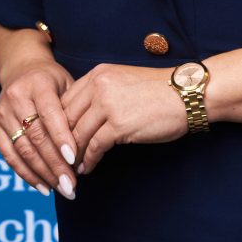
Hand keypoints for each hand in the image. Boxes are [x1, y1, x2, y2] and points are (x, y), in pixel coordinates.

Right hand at [0, 58, 80, 199]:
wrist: (22, 68)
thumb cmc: (52, 80)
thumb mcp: (67, 83)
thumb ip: (73, 108)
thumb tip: (87, 143)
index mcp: (38, 84)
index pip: (50, 115)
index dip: (61, 139)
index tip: (74, 160)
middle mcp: (16, 97)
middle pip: (36, 137)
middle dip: (55, 164)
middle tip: (71, 185)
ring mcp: (3, 112)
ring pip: (22, 150)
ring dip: (43, 174)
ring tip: (62, 189)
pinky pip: (9, 155)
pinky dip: (26, 174)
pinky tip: (43, 186)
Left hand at [59, 63, 188, 174]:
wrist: (186, 93)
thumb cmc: (157, 91)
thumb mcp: (122, 83)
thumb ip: (100, 94)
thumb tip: (81, 119)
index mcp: (98, 74)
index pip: (65, 101)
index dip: (57, 124)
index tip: (56, 141)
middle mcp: (99, 85)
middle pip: (66, 118)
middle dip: (60, 143)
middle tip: (58, 160)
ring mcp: (108, 104)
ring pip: (77, 134)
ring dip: (72, 155)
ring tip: (71, 168)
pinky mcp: (119, 124)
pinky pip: (94, 146)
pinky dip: (88, 160)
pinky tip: (88, 167)